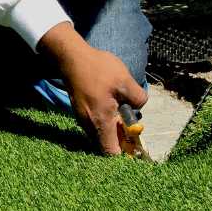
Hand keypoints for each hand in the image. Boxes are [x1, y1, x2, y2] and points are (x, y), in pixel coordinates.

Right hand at [39, 22, 148, 154]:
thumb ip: (138, 98)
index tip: (135, 144)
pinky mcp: (80, 112)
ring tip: (123, 113)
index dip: (125, 152)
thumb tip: (139, 108)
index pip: (111, 152)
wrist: (72, 58)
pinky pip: (95, 125)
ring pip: (100, 134)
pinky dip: (105, 121)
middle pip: (106, 144)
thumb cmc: (98, 69)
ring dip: (114, 129)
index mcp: (101, 121)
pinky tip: (112, 106)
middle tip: (131, 125)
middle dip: (121, 139)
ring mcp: (82, 119)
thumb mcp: (125, 81)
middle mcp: (89, 125)